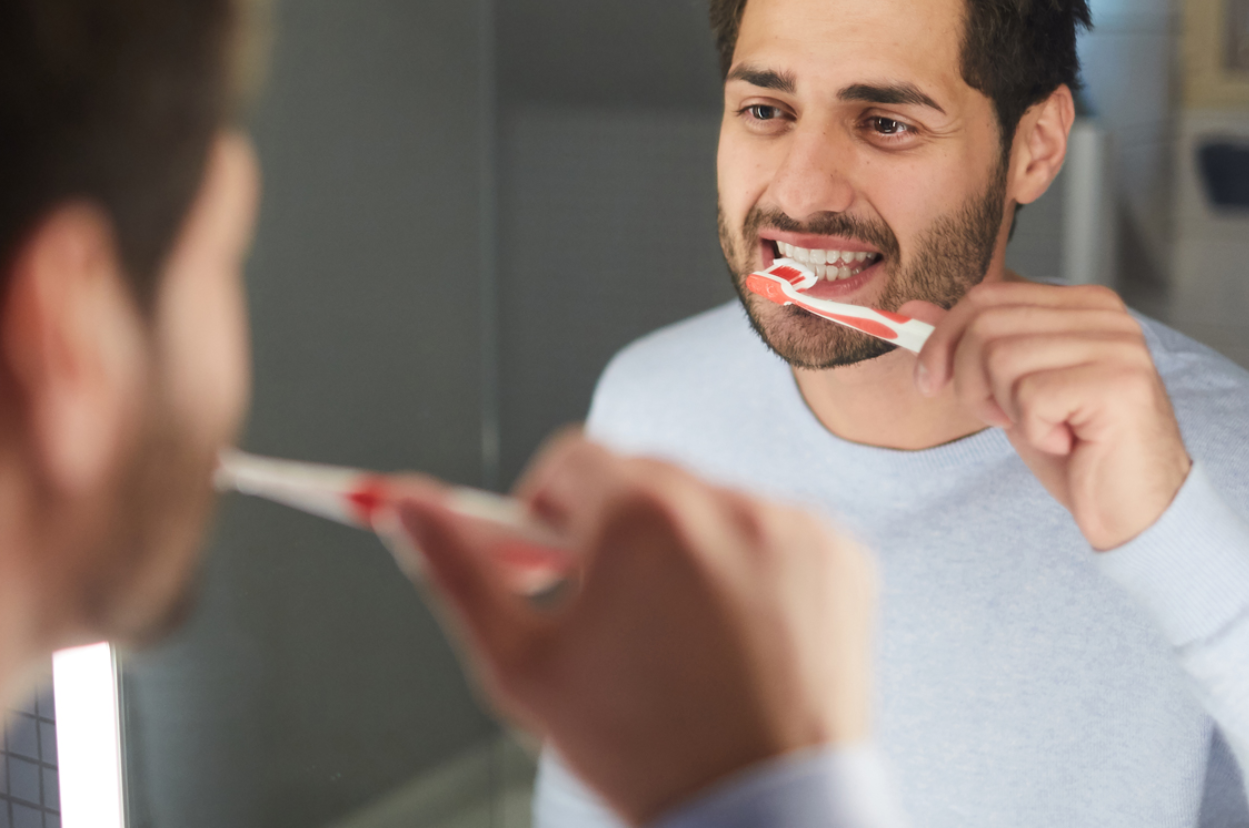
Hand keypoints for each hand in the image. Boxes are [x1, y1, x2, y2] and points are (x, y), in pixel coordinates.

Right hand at [390, 432, 876, 826]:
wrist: (763, 818)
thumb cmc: (642, 751)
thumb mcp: (522, 666)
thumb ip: (457, 569)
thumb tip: (405, 505)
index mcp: (639, 515)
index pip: (570, 457)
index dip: (541, 508)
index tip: (543, 560)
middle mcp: (723, 502)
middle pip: (639, 477)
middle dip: (611, 530)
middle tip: (605, 608)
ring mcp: (792, 526)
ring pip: (707, 504)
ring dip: (681, 546)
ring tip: (676, 636)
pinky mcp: (843, 557)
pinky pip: (773, 531)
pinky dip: (749, 568)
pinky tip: (735, 637)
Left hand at [907, 282, 1191, 549]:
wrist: (1132, 508)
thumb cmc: (1074, 449)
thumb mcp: (1008, 390)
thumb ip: (968, 345)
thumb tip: (912, 310)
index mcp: (1082, 305)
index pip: (986, 297)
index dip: (942, 340)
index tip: (929, 380)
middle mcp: (1106, 316)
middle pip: (985, 324)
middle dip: (969, 380)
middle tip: (1000, 416)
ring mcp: (1117, 347)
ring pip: (1002, 359)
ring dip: (1005, 408)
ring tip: (1045, 428)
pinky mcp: (1119, 384)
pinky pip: (1031, 395)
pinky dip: (1035, 429)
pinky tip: (1068, 441)